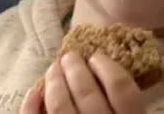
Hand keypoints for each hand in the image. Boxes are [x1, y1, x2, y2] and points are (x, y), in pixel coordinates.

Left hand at [20, 52, 145, 113]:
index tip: (97, 56)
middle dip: (76, 70)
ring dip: (55, 83)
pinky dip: (31, 106)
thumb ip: (131, 100)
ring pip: (61, 108)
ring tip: (54, 68)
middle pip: (88, 95)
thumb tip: (127, 65)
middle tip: (70, 56)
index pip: (122, 90)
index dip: (108, 68)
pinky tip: (34, 92)